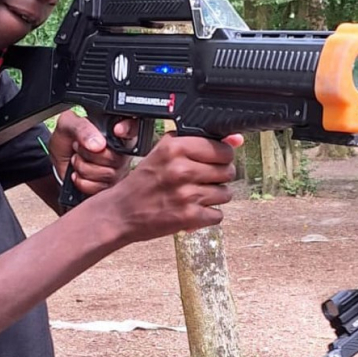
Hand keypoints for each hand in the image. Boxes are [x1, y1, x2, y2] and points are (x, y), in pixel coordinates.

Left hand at [49, 113, 138, 197]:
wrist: (58, 161)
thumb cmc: (67, 139)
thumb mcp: (68, 124)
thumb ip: (82, 128)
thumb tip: (98, 145)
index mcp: (117, 130)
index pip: (134, 127)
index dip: (127, 129)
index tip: (116, 130)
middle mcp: (122, 151)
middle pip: (115, 157)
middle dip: (89, 154)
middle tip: (78, 147)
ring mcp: (118, 171)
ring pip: (107, 174)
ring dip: (83, 167)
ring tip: (77, 160)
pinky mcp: (109, 187)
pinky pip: (99, 188)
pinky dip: (82, 182)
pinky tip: (79, 174)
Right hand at [101, 131, 241, 240]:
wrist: (121, 212)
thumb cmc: (143, 182)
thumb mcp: (164, 153)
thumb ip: (199, 143)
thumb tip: (236, 139)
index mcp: (175, 148)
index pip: (222, 149)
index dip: (221, 157)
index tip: (213, 162)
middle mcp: (181, 169)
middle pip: (227, 171)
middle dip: (219, 177)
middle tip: (202, 180)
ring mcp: (186, 194)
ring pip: (225, 194)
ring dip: (214, 197)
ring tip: (195, 196)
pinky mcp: (188, 217)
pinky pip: (218, 215)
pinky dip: (207, 215)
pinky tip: (192, 210)